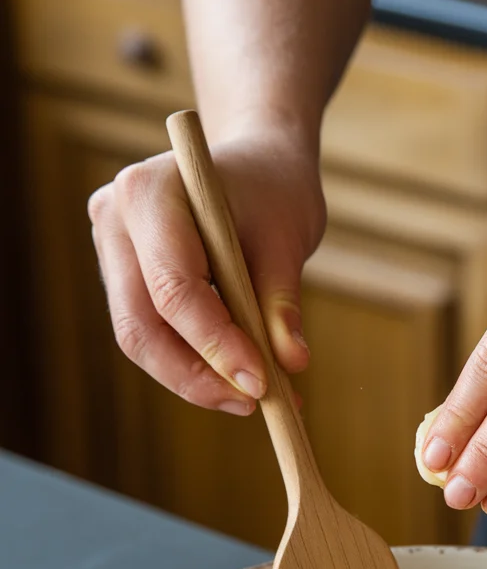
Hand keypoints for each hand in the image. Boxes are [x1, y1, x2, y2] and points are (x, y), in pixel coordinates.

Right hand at [88, 124, 325, 412]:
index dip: (216, 344)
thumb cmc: (272, 190)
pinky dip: (192, 362)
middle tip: (252, 403)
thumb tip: (292, 363)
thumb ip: (282, 301)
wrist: (254, 165)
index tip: (261, 383)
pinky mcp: (122, 277)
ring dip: (195, 378)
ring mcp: (111, 250)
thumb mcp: (287, 236)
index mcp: (149, 193)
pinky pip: (150, 333)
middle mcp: (114, 220)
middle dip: (196, 376)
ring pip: (140, 338)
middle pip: (140, 325)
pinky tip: (235, 377)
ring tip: (253, 396)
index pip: (174, 288)